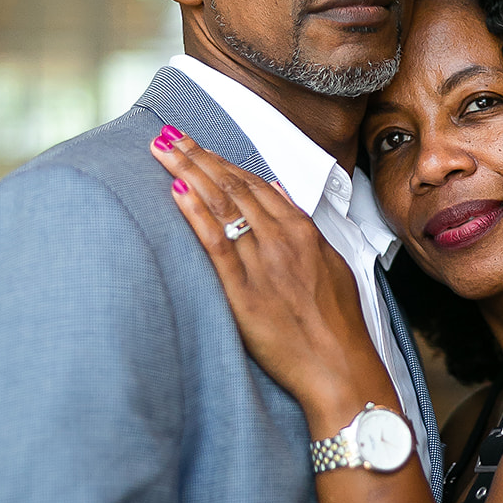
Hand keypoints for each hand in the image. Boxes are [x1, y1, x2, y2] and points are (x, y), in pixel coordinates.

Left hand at [150, 131, 385, 412]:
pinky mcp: (245, 293)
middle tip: (167, 135)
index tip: (196, 144)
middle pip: (232, 186)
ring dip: (189, 172)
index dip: (221, 160)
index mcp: (302, 231)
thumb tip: (278, 190)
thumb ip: (302, 225)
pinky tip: (177, 192)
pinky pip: (216, 245)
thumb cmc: (337, 323)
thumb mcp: (331, 263)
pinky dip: (196, 215)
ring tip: (163, 149)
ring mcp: (263, 264)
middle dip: (197, 156)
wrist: (340, 368)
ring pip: (222, 206)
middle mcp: (282, 240)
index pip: (254, 183)